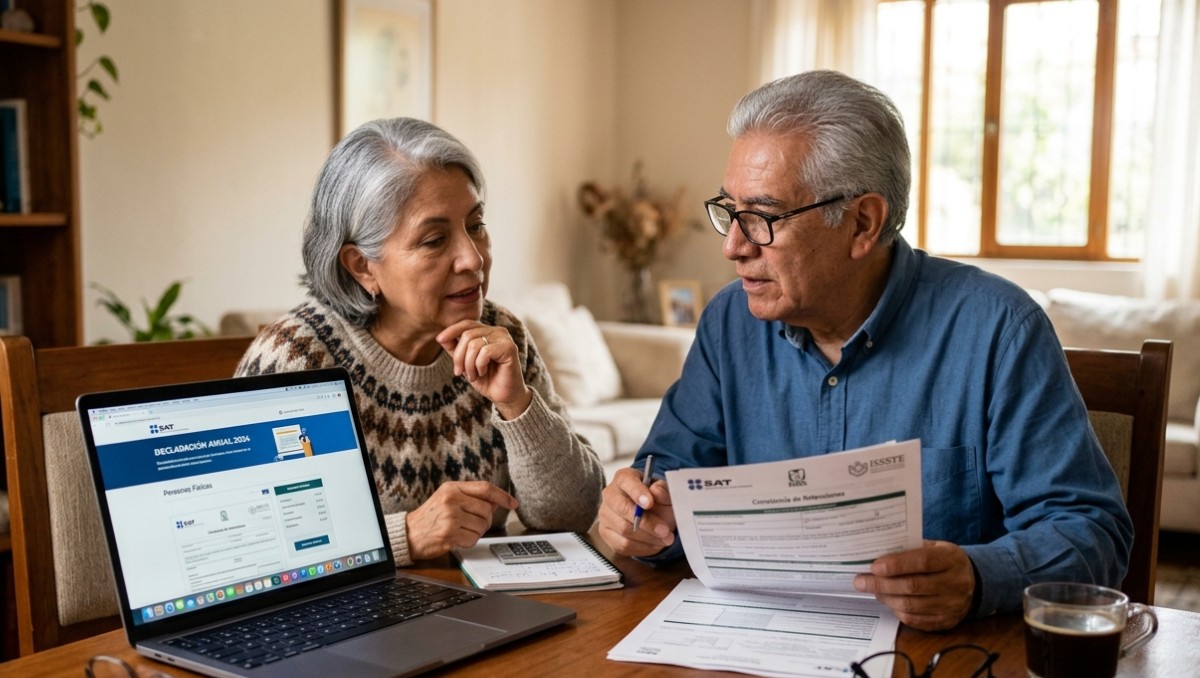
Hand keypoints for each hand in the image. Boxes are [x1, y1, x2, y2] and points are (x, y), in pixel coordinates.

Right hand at [405, 481, 517, 560]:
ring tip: (461, 531)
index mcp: (452, 488)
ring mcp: (450, 517)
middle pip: (487, 510)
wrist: (408, 534)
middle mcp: (451, 500)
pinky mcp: (449, 534)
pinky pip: (473, 539)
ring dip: (476, 532)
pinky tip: (457, 539)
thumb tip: (497, 502)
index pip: (485, 488)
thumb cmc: (430, 517)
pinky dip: (469, 542)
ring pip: (482, 526)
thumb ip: (470, 497)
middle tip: (473, 525)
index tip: (513, 503)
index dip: (502, 496)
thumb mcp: (447, 499)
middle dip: (485, 521)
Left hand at [436, 320, 531, 418]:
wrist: (503, 396)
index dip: (452, 330)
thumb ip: (455, 349)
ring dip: (469, 364)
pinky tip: (483, 372)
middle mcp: (497, 331)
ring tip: (473, 375)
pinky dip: (479, 365)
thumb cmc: (486, 379)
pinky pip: (485, 352)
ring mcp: (504, 338)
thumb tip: (441, 337)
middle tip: (460, 372)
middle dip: (459, 356)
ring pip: (474, 344)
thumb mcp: (465, 363)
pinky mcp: (509, 348)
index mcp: (487, 332)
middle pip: (467, 335)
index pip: (467, 324)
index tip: (439, 339)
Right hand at [598, 467, 675, 556]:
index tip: (650, 503)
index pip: (626, 482)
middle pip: (622, 508)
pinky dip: (642, 547)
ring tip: (665, 539)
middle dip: (646, 522)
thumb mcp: (665, 491)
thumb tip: (656, 491)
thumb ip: (664, 490)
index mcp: (624, 478)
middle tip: (664, 530)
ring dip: (648, 538)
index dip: (637, 492)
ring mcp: (605, 514)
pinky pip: (623, 544)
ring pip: (624, 529)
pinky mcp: (606, 533)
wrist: (648, 513)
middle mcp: (610, 494)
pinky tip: (654, 544)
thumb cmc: (656, 499)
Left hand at [853, 540, 975, 629]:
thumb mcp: (935, 547)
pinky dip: (896, 610)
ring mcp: (951, 606)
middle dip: (882, 584)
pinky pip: (914, 619)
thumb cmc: (944, 561)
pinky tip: (888, 600)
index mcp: (951, 560)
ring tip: (872, 589)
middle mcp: (955, 584)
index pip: (922, 562)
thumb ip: (911, 549)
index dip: (897, 564)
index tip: (874, 566)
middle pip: (912, 586)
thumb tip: (878, 554)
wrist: (974, 584)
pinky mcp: (945, 622)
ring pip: (911, 605)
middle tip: (861, 581)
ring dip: (886, 598)